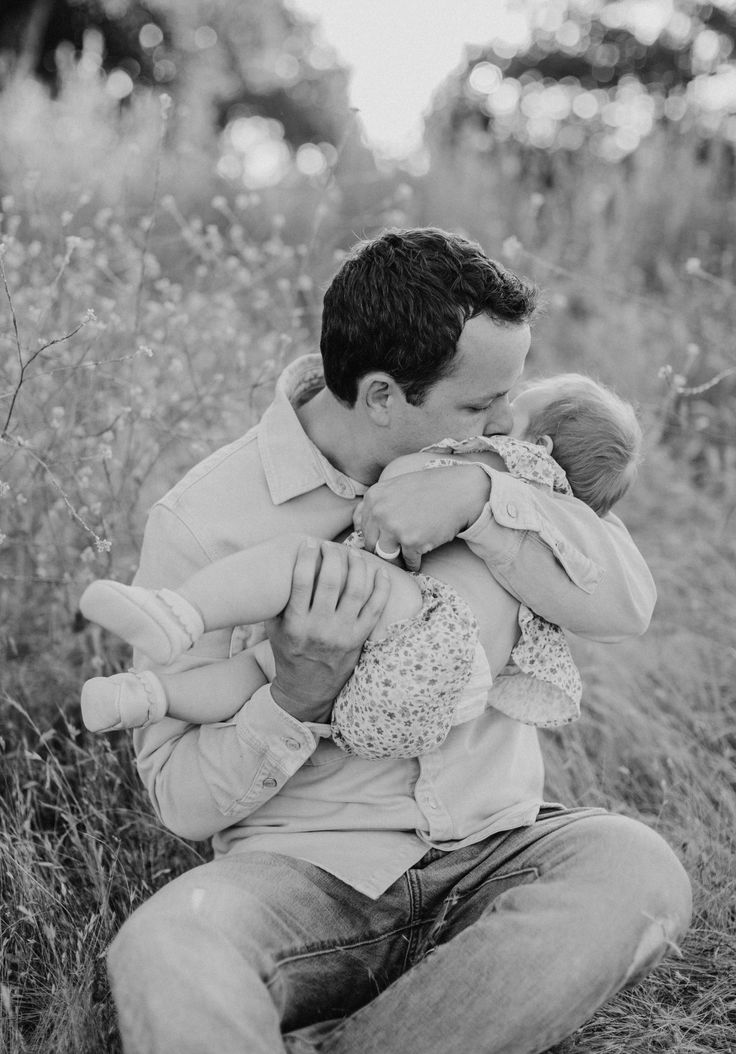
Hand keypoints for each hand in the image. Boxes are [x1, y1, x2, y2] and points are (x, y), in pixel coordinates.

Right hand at [266, 539, 390, 722]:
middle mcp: (320, 628)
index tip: (309, 543)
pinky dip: (381, 588)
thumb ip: (278, 600)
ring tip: (354, 553)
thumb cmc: (289, 651)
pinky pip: (375, 608)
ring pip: (357, 590)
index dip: (307, 557)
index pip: (302, 581)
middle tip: (331, 546)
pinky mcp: (360, 639)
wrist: (307, 689)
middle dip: (333, 556)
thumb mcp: (275, 628)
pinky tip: (379, 573)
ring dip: (358, 566)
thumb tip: (281, 564)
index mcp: (295, 623)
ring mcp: (343, 634)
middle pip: (332, 581)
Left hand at [355, 465, 490, 570]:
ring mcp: (394, 527)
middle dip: (385, 549)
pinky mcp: (411, 541)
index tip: (388, 536)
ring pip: (387, 555)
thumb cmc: (430, 489)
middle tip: (400, 547)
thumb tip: (355, 526)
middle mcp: (379, 512)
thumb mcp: (395, 487)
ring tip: (410, 551)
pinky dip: (417, 560)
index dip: (376, 535)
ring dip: (399, 557)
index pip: (361, 527)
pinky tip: (425, 549)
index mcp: (373, 497)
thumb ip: (376, 504)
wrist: (460, 491)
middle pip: (371, 544)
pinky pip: (409, 561)